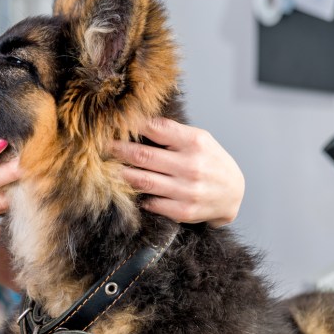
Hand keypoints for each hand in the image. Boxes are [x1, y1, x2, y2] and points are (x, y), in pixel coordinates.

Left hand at [110, 118, 244, 226]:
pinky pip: (150, 203)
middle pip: (143, 156)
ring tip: (105, 168)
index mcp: (194, 142)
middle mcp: (191, 165)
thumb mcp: (199, 140)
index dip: (131, 125)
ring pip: (142, 181)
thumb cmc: (210, 161)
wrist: (234, 194)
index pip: (156, 128)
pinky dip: (136, 197)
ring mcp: (187, 190)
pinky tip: (126, 190)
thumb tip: (135, 122)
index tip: (111, 123)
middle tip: (99, 146)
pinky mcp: (183, 211)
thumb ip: (172, 133)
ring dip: (120, 174)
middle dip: (117, 150)